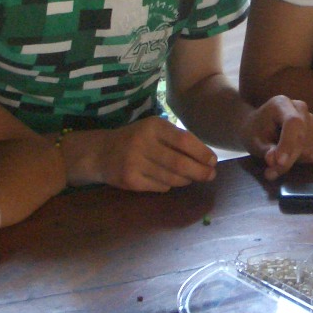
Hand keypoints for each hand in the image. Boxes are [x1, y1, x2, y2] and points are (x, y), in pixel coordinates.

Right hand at [65, 116, 217, 192]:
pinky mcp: (129, 180)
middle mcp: (142, 142)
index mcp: (153, 126)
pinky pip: (160, 186)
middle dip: (200, 171)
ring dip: (186, 179)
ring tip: (190, 177)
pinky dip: (168, 185)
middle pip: (180, 163)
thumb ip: (177, 139)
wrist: (100, 152)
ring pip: (172, 177)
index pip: (184, 140)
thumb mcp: (153, 130)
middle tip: (210, 175)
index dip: (202, 153)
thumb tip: (208, 158)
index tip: (213, 161)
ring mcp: (134, 162)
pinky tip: (167, 180)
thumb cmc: (135, 139)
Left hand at [243, 95, 312, 180]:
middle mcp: (300, 108)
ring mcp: (311, 120)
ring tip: (275, 165)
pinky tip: (287, 157)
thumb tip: (273, 160)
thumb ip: (264, 149)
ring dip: (293, 161)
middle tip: (270, 173)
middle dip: (289, 158)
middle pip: (303, 136)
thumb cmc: (255, 131)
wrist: (260, 126)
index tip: (279, 162)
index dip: (288, 143)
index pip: (293, 123)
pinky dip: (300, 160)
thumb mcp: (253, 140)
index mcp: (281, 103)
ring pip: (309, 147)